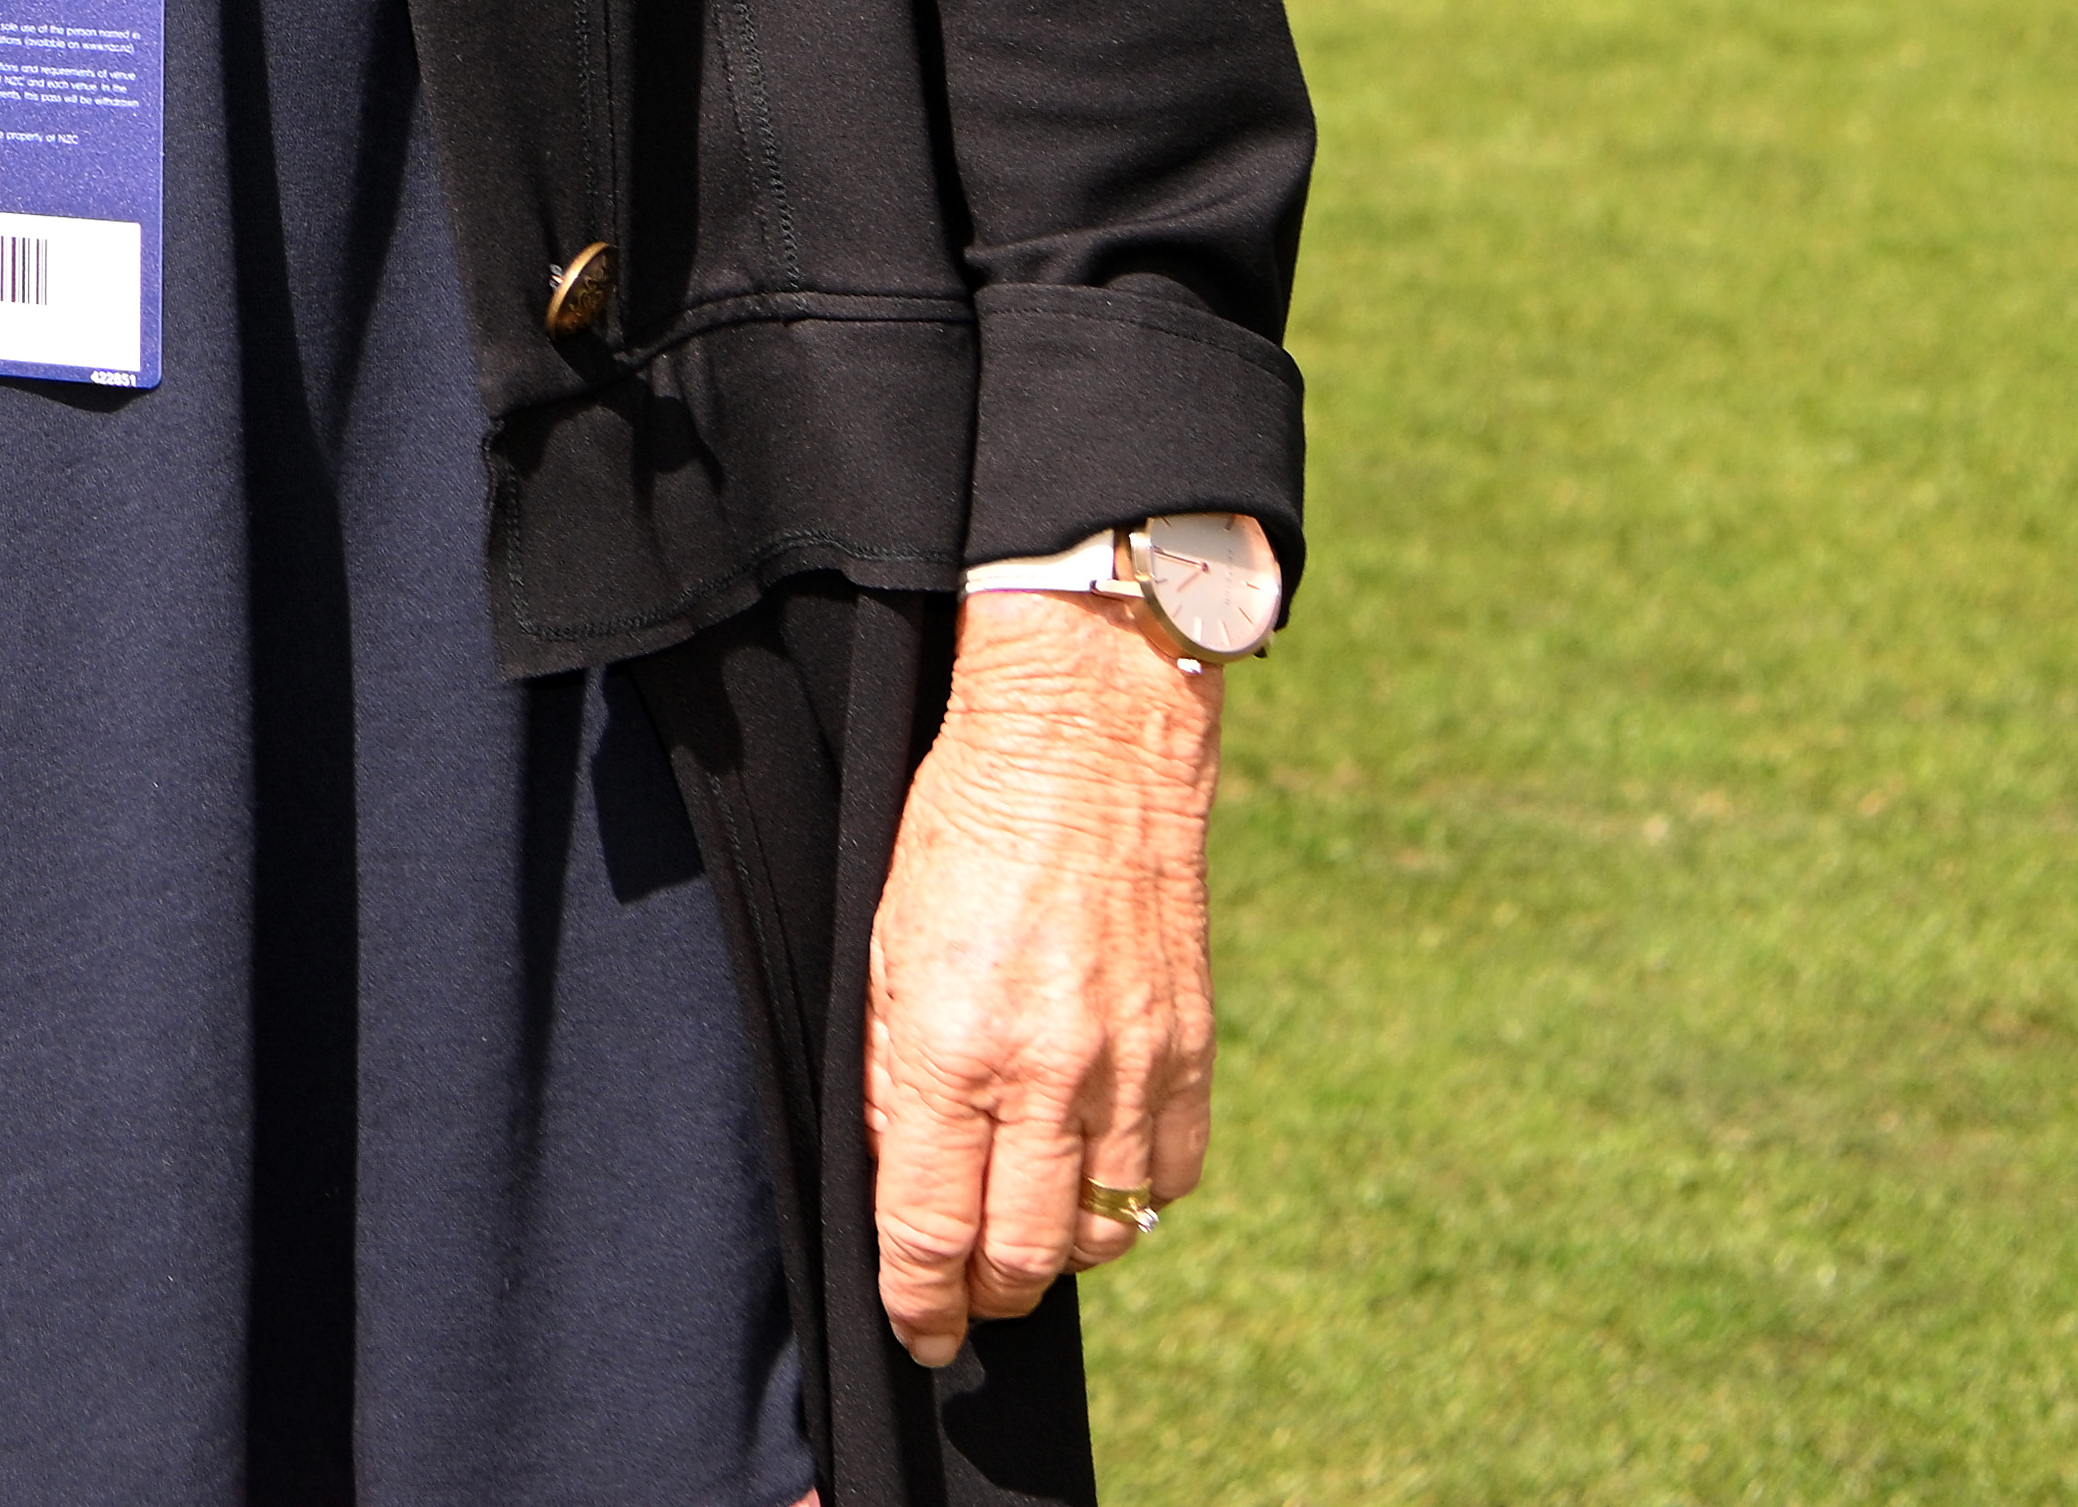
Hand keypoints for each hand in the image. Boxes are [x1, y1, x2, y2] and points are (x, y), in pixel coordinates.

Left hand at [866, 591, 1220, 1365]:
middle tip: (965, 1300)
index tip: (918, 1330)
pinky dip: (1131, 1195)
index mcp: (956, 1046)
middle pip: (1025, 1253)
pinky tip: (1095, 1171)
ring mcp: (1132, 1067)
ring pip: (1106, 1230)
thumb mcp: (886, 950)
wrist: (1083, 747)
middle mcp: (1050, 1073)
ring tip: (1026, 1231)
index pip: (934, 1226)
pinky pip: (1169, 1176)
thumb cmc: (962, 832)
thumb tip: (908, 1182)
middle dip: (988, 1293)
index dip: (922, 1299)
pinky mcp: (1191, 1051)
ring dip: (1062, 1248)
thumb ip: (897, 1076)